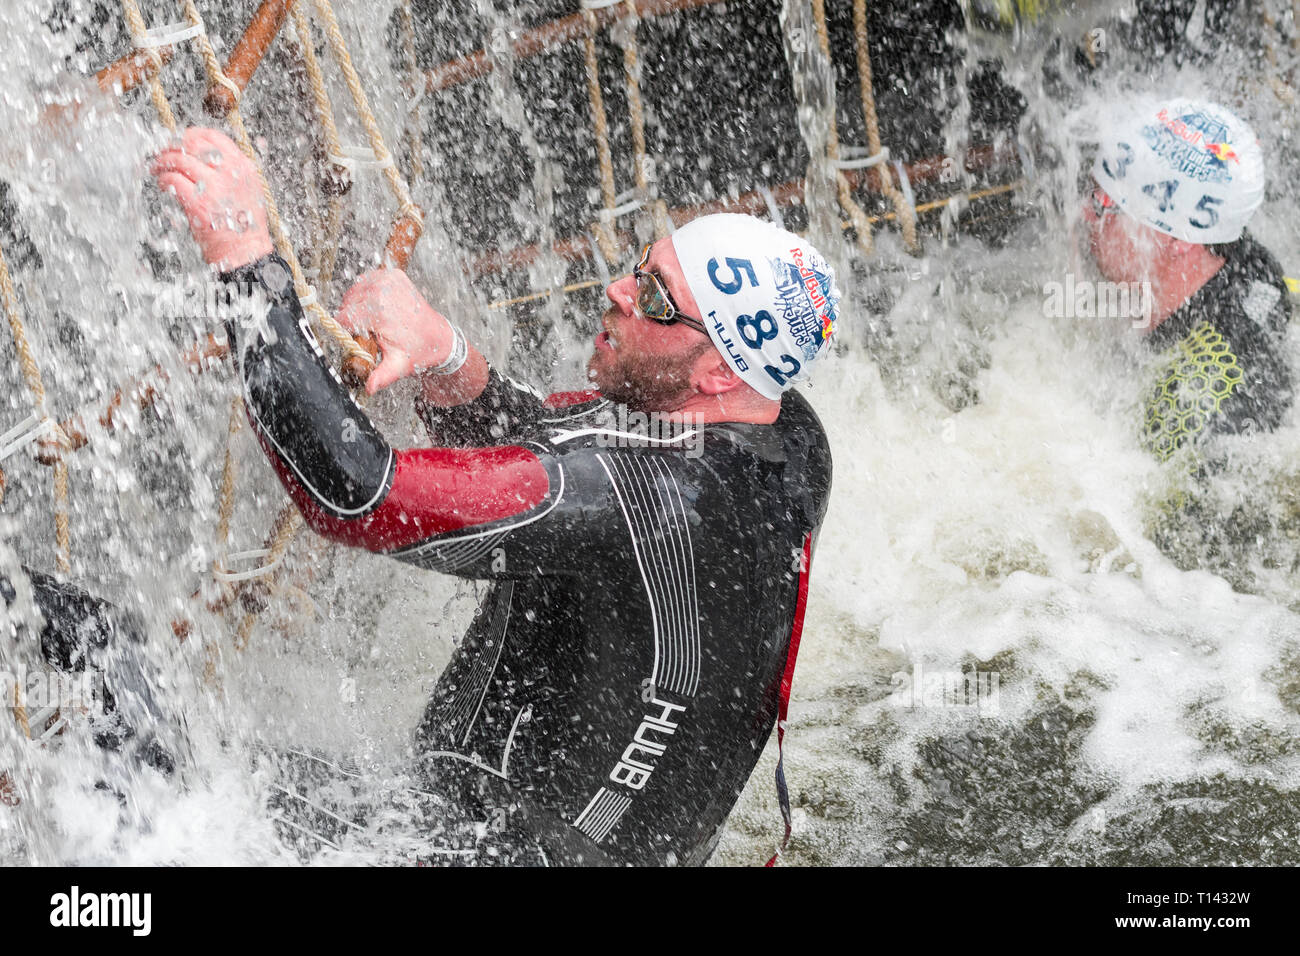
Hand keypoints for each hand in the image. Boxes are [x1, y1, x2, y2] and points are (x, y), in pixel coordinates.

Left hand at [151, 127, 272, 270]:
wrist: (246, 253)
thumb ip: (232, 172)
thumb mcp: (249, 191)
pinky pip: (173, 180)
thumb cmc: (245, 226)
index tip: (180, 139)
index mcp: (244, 167)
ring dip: (162, 161)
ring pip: (179, 159)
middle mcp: (231, 173)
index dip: (192, 134)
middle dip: (172, 144)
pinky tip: (162, 184)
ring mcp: (215, 187)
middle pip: (193, 143)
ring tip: (156, 168)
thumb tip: (204, 158)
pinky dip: (163, 179)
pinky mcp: (199, 203)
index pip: (214, 137)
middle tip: (161, 151)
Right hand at [337, 268, 454, 394]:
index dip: (346, 330)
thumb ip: (381, 376)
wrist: (439, 337)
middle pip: (347, 303)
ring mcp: (389, 279)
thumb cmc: (418, 351)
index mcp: (380, 310)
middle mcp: (383, 289)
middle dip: (352, 318)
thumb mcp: (398, 366)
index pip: (344, 317)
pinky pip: (368, 281)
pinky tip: (376, 306)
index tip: (356, 338)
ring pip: (355, 290)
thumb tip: (369, 389)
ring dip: (358, 304)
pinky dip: (367, 292)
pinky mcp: (394, 274)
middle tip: (368, 332)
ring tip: (373, 320)